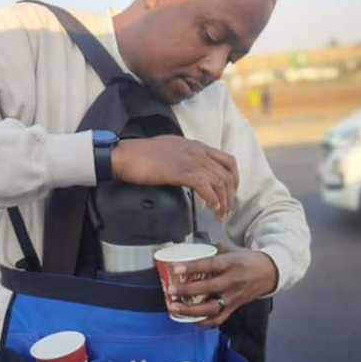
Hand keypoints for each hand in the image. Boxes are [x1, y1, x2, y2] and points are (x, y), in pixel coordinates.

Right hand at [111, 136, 237, 219]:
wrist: (126, 155)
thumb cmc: (142, 154)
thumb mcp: (171, 149)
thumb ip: (185, 157)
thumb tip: (190, 171)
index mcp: (197, 146)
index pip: (228, 161)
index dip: (234, 179)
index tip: (231, 193)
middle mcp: (198, 152)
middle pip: (227, 175)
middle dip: (231, 196)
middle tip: (227, 211)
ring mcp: (191, 161)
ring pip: (219, 182)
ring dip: (223, 201)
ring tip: (220, 215)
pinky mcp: (181, 172)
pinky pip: (206, 187)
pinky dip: (212, 199)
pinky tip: (210, 208)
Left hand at [165, 246, 278, 327]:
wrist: (269, 273)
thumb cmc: (246, 259)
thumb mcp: (232, 249)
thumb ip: (212, 250)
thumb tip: (190, 249)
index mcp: (231, 263)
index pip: (210, 265)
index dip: (192, 267)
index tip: (176, 269)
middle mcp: (232, 281)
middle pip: (209, 288)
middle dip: (187, 291)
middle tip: (170, 291)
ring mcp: (233, 297)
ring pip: (212, 308)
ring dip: (191, 310)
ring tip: (175, 307)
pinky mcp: (234, 308)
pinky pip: (218, 319)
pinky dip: (204, 323)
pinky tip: (190, 320)